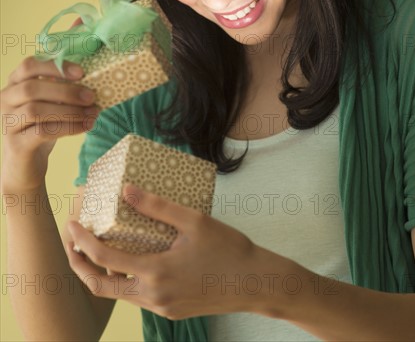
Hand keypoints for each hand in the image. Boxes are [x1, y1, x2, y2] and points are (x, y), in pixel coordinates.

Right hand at [1, 57, 99, 190]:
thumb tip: (92, 83)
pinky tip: (86, 126)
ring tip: (92, 113)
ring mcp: (7, 123)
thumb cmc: (41, 128)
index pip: (29, 65)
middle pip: (32, 88)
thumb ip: (62, 90)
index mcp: (14, 84)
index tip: (81, 73)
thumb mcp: (51, 105)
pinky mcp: (16, 144)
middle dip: (67, 91)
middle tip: (92, 97)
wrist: (25, 166)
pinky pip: (42, 131)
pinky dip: (68, 127)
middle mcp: (6, 100)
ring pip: (37, 111)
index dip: (55, 67)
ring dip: (70, 111)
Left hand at [67, 184, 274, 319]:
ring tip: (96, 249)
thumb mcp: (194, 221)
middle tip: (73, 242)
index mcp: (156, 273)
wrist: (255, 284)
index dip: (83, 241)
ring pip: (118, 295)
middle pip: (100, 287)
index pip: (105, 260)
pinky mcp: (171, 311)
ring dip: (101, 274)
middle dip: (79, 265)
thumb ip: (158, 207)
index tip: (72, 224)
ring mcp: (162, 307)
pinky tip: (130, 261)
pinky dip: (123, 281)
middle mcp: (154, 296)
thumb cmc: (228, 250)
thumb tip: (127, 190)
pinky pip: (137, 298)